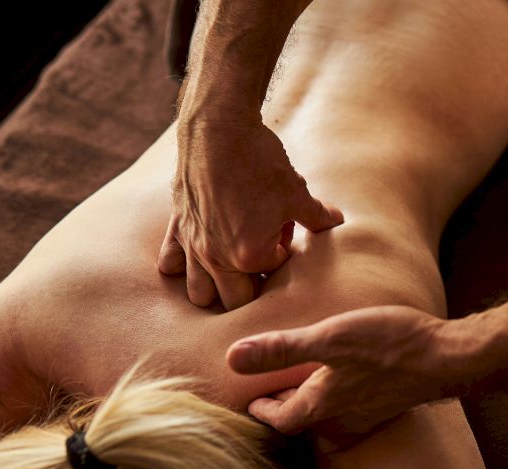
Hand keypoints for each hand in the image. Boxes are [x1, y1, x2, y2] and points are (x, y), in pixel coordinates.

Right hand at [160, 116, 342, 310]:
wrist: (218, 127)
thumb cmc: (259, 160)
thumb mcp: (296, 191)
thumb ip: (316, 215)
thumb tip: (336, 221)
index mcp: (249, 255)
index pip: (272, 273)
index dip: (283, 253)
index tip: (285, 230)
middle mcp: (216, 257)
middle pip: (235, 302)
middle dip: (252, 288)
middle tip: (262, 260)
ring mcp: (193, 245)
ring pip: (199, 294)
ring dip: (215, 289)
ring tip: (230, 267)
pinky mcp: (177, 227)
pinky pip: (170, 263)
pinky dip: (182, 266)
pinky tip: (198, 252)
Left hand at [226, 305, 467, 433]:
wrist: (450, 358)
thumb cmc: (391, 347)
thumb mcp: (330, 338)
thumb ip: (283, 348)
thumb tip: (232, 358)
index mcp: (323, 405)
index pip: (282, 419)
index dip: (263, 411)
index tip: (250, 403)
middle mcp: (344, 417)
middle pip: (305, 419)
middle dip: (285, 407)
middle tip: (269, 390)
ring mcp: (370, 412)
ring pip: (330, 414)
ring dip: (312, 401)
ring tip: (303, 380)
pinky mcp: (390, 402)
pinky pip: (354, 405)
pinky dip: (338, 394)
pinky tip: (345, 374)